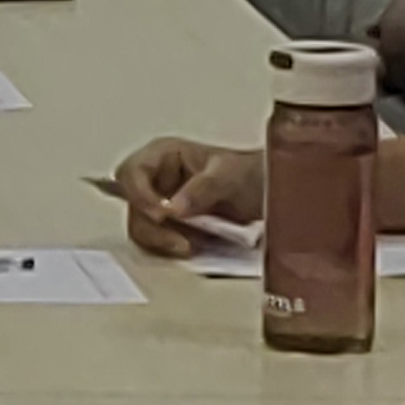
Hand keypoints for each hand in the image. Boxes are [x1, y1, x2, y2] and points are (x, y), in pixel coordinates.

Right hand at [106, 137, 261, 257]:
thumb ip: (202, 188)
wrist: (272, 197)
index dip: (140, 195)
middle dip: (153, 227)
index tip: (162, 215)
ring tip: (192, 246)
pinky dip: (171, 249)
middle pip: (132, 205)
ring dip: (163, 241)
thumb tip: (174, 207)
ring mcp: (161, 205)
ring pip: (141, 228)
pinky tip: (194, 247)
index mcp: (163, 156)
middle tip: (181, 240)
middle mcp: (156, 180)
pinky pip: (157, 242)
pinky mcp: (169, 228)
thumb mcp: (230, 175)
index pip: (132, 172)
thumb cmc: (252, 176)